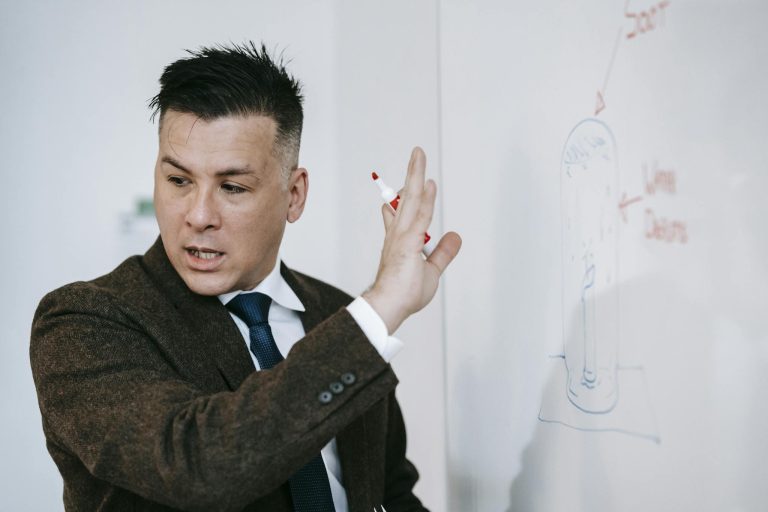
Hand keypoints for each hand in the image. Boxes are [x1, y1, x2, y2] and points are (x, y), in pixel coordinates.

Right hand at [363, 147, 461, 333]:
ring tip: (419, 156)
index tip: (403, 187)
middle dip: (411, 174)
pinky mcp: (407, 243)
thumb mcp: (432, 271)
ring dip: (415, 176)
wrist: (389, 306)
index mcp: (399, 241)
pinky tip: (429, 184)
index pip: (399, 213)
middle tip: (416, 154)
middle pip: (405, 197)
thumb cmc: (403, 293)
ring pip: (410, 199)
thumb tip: (456, 237)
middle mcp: (398, 233)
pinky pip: (419, 216)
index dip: (400, 199)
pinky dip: (424, 199)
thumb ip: (443, 253)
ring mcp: (401, 236)